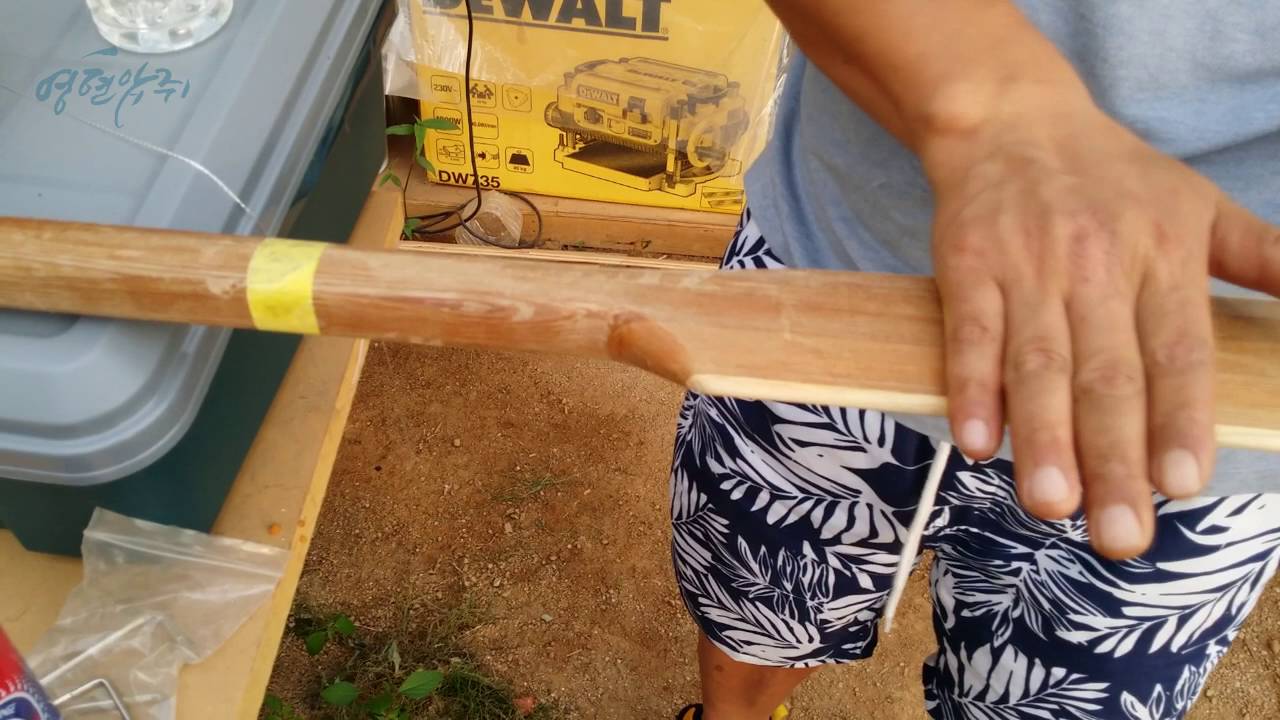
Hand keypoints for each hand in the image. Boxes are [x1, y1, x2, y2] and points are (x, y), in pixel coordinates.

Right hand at [924, 97, 1279, 558]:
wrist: (1011, 122)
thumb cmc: (1113, 177)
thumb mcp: (1202, 207)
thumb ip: (1268, 259)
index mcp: (1162, 254)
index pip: (1177, 350)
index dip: (1178, 419)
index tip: (1178, 486)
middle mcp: (1096, 264)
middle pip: (1108, 374)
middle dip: (1113, 458)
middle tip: (1119, 534)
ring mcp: (1027, 267)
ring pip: (1038, 364)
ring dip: (1043, 438)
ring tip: (1051, 505)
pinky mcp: (968, 266)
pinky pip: (971, 335)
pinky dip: (974, 389)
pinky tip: (978, 444)